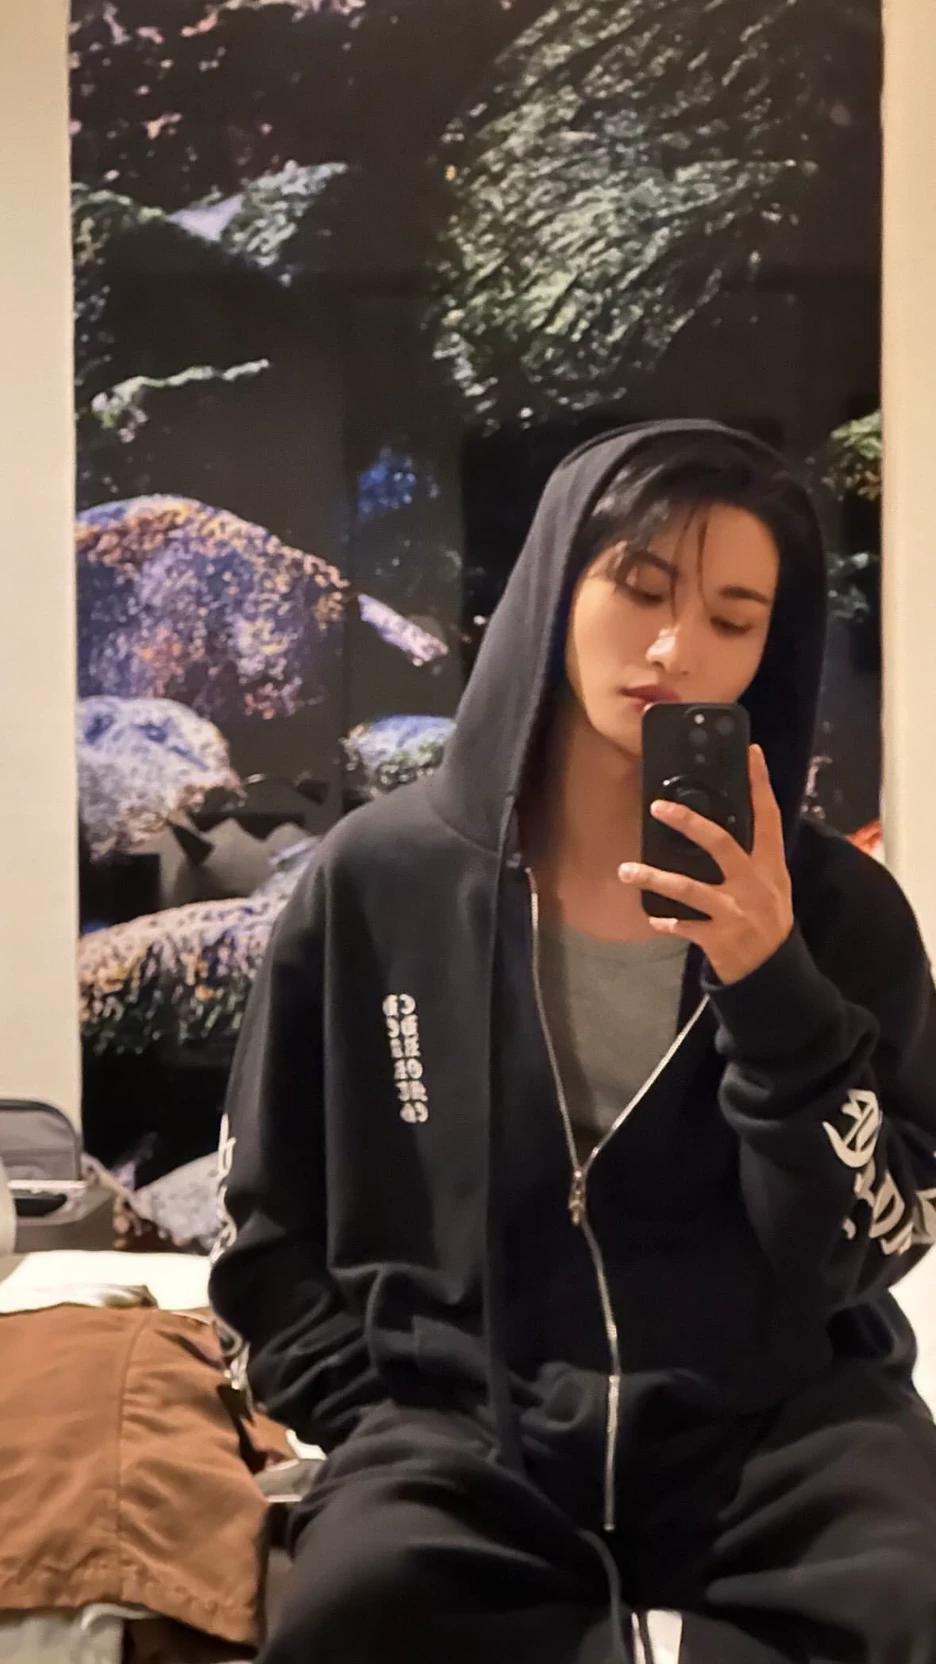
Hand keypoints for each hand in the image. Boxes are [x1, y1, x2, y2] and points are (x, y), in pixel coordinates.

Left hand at [618, 745, 793, 984]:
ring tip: (626, 870)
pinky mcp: (719, 938)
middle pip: (721, 843)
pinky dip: (667, 921)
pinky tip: (653, 918)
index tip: (751, 754)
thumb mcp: (771, 886)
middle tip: (657, 807)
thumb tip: (720, 826)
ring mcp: (736, 911)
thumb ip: (752, 859)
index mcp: (771, 866)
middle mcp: (754, 883)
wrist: (775, 973)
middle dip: (689, 823)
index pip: (768, 817)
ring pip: (689, 887)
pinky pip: (684, 925)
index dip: (760, 785)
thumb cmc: (769, 921)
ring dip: (654, 878)